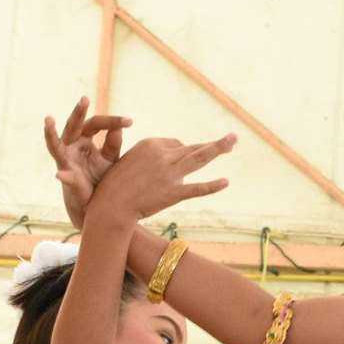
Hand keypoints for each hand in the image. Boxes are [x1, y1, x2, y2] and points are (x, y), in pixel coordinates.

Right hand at [44, 97, 129, 228]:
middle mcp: (71, 146)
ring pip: (55, 144)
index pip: (96, 123)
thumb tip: (119, 129)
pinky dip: (64, 177)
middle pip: (73, 125)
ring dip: (50, 133)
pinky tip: (59, 176)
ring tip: (48, 120)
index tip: (130, 121)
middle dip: (78, 112)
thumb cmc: (102, 178)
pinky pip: (64, 177)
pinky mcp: (66, 179)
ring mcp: (66, 161)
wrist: (96, 204)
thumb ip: (113, 145)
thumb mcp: (110, 160)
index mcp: (84, 139)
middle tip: (85, 99)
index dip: (112, 121)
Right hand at [85, 134, 236, 226]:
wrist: (110, 205)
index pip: (175, 144)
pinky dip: (212, 186)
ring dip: (219, 148)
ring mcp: (170, 174)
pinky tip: (226, 182)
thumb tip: (165, 150)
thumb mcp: (126, 159)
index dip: (181, 152)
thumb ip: (147, 154)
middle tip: (232, 138)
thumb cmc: (114, 184)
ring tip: (233, 141)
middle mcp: (162, 155)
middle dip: (213, 144)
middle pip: (192, 147)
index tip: (179, 162)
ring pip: (199, 158)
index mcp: (150, 144)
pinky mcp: (173, 194)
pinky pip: (197, 188)